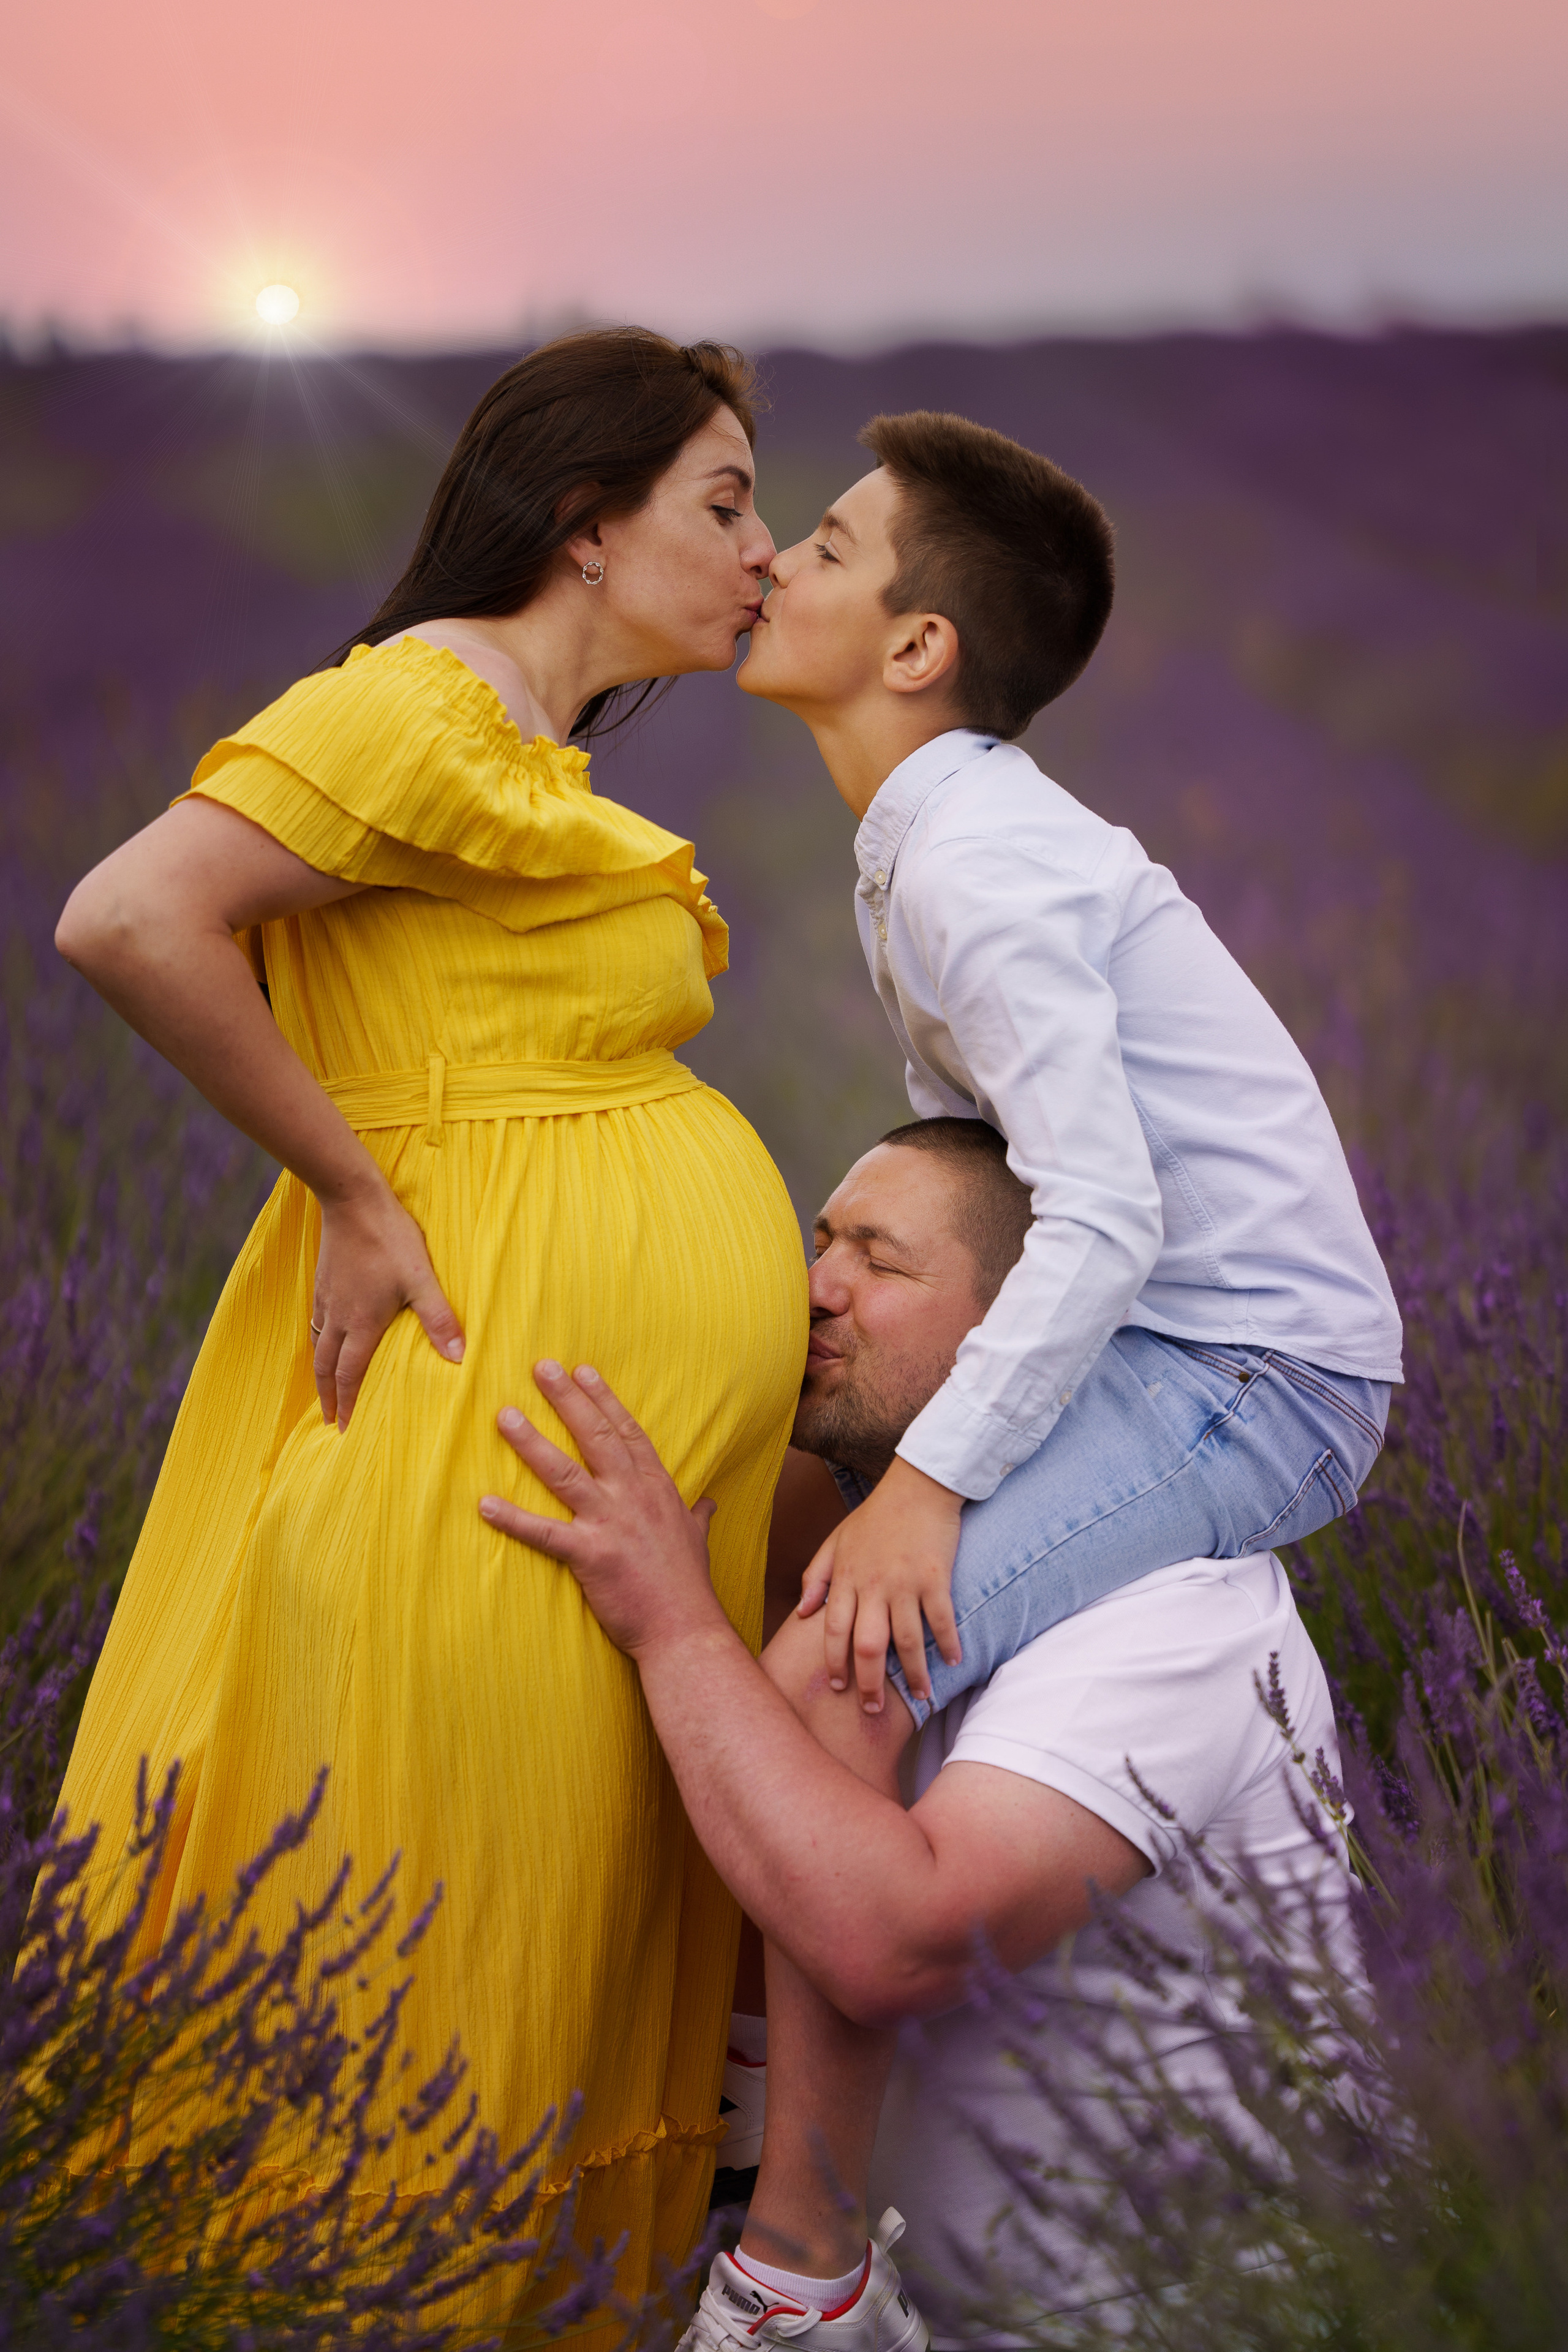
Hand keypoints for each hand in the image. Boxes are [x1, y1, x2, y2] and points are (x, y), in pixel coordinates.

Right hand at [312, 1181, 463, 1430]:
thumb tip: (459, 1357)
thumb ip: (439, 1319)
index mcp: (361, 1323)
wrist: (352, 1200)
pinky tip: (326, 1341)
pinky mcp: (323, 1283)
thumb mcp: (422, 1279)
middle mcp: (338, 1317)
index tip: (344, 1427)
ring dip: (321, 1373)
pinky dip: (318, 1344)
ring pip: (318, 1346)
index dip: (348, 1403)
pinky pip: (316, 1324)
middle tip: (329, 1421)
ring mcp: (327, 1299)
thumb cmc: (390, 1239)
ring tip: (325, 1390)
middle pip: (326, 1367)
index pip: (350, 1374)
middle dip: (328, 1397)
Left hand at [479, 1362, 721, 1657]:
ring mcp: (611, 1524)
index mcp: (657, 1489)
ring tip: (504, 1415)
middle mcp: (634, 1497)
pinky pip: (543, 1533)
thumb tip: (709, 1502)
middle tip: (541, 1368)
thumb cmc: (688, 1586)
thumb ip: (698, 1515)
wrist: (686, 1630)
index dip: (604, 1399)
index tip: (583, 1370)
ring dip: (532, 1442)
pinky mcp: (590, 1556)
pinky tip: (484, 1504)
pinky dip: (512, 1519)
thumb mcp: (698, 1539)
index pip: (628, 1432)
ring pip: (565, 1473)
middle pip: (597, 1437)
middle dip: (567, 1400)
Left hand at [798, 1456, 962, 1713]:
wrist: (918, 1484)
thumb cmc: (876, 1514)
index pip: (833, 1631)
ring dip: (913, 1674)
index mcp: (846, 1578)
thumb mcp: (836, 1540)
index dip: (835, 1663)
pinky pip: (942, 1620)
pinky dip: (948, 1644)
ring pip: (906, 1641)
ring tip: (922, 1697)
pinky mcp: (936, 1577)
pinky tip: (954, 1662)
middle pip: (867, 1646)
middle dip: (869, 1683)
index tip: (840, 1687)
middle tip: (874, 1709)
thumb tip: (801, 1613)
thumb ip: (816, 1576)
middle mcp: (873, 1585)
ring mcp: (906, 1582)